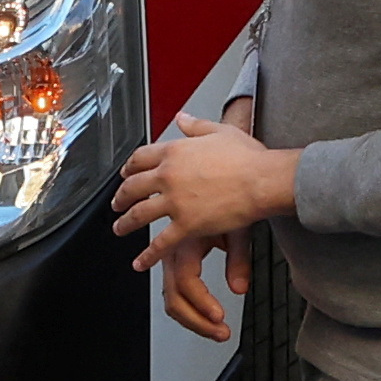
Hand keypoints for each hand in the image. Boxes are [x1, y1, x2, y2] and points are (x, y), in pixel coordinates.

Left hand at [111, 109, 302, 338]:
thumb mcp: (220, 131)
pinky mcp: (186, 225)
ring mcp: (175, 202)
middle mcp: (169, 175)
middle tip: (117, 203)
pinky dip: (148, 255)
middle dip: (121, 197)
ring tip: (120, 229)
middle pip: (133, 187)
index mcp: (174, 152)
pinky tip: (140, 262)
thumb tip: (182, 117)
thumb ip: (196, 126)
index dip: (129, 167)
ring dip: (126, 224)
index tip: (126, 173)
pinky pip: (161, 243)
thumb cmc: (248, 157)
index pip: (140, 158)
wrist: (262, 179)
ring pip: (140, 215)